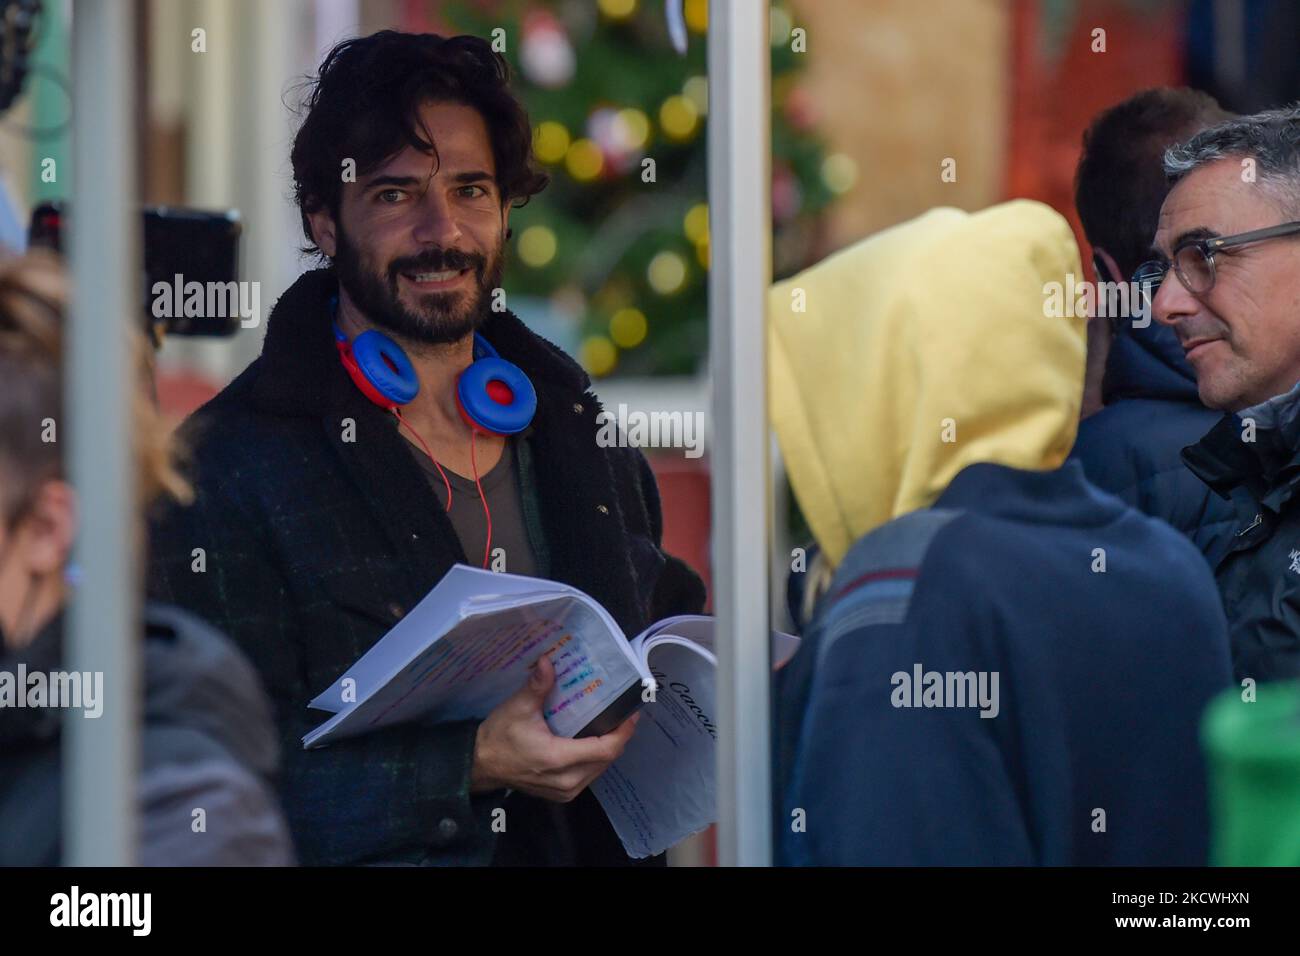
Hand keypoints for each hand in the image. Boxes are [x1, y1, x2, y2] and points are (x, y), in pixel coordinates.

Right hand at [469, 654, 639, 801]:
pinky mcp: (563, 794)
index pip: (605, 749)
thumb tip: (548, 660)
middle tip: (622, 712)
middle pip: (607, 759)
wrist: (480, 764)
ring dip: (607, 748)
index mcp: (558, 758)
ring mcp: (565, 791)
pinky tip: (592, 740)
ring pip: (600, 768)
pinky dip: (595, 758)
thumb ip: (537, 685)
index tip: (631, 713)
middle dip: (618, 736)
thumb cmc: (498, 736)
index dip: (623, 732)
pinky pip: (589, 775)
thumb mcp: (517, 708)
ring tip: (610, 723)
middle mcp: (567, 780)